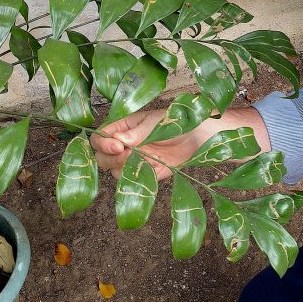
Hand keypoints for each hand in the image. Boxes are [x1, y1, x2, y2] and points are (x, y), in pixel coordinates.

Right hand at [91, 106, 270, 179]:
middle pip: (102, 158)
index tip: (117, 146)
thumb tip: (118, 141)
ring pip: (116, 172)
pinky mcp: (148, 173)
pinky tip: (151, 170)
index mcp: (123, 127)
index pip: (100, 137)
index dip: (103, 143)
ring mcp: (135, 160)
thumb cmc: (179, 120)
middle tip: (127, 155)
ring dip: (124, 169)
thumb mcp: (156, 123)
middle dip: (111, 159)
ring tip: (142, 161)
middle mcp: (125, 145)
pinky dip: (139, 178)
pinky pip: (136, 181)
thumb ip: (138, 133)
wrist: (202, 135)